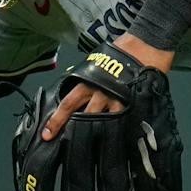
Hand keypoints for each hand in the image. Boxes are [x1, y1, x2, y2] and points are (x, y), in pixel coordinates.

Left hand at [41, 34, 171, 140]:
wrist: (143, 46)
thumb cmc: (119, 53)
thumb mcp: (96, 63)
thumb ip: (86, 77)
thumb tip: (76, 89)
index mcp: (87, 82)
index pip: (67, 104)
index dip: (56, 120)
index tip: (47, 134)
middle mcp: (99, 92)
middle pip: (83, 116)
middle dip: (73, 130)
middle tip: (65, 144)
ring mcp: (116, 98)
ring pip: (102, 121)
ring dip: (95, 131)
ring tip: (90, 145)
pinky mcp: (132, 102)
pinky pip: (122, 119)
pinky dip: (117, 127)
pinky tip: (114, 137)